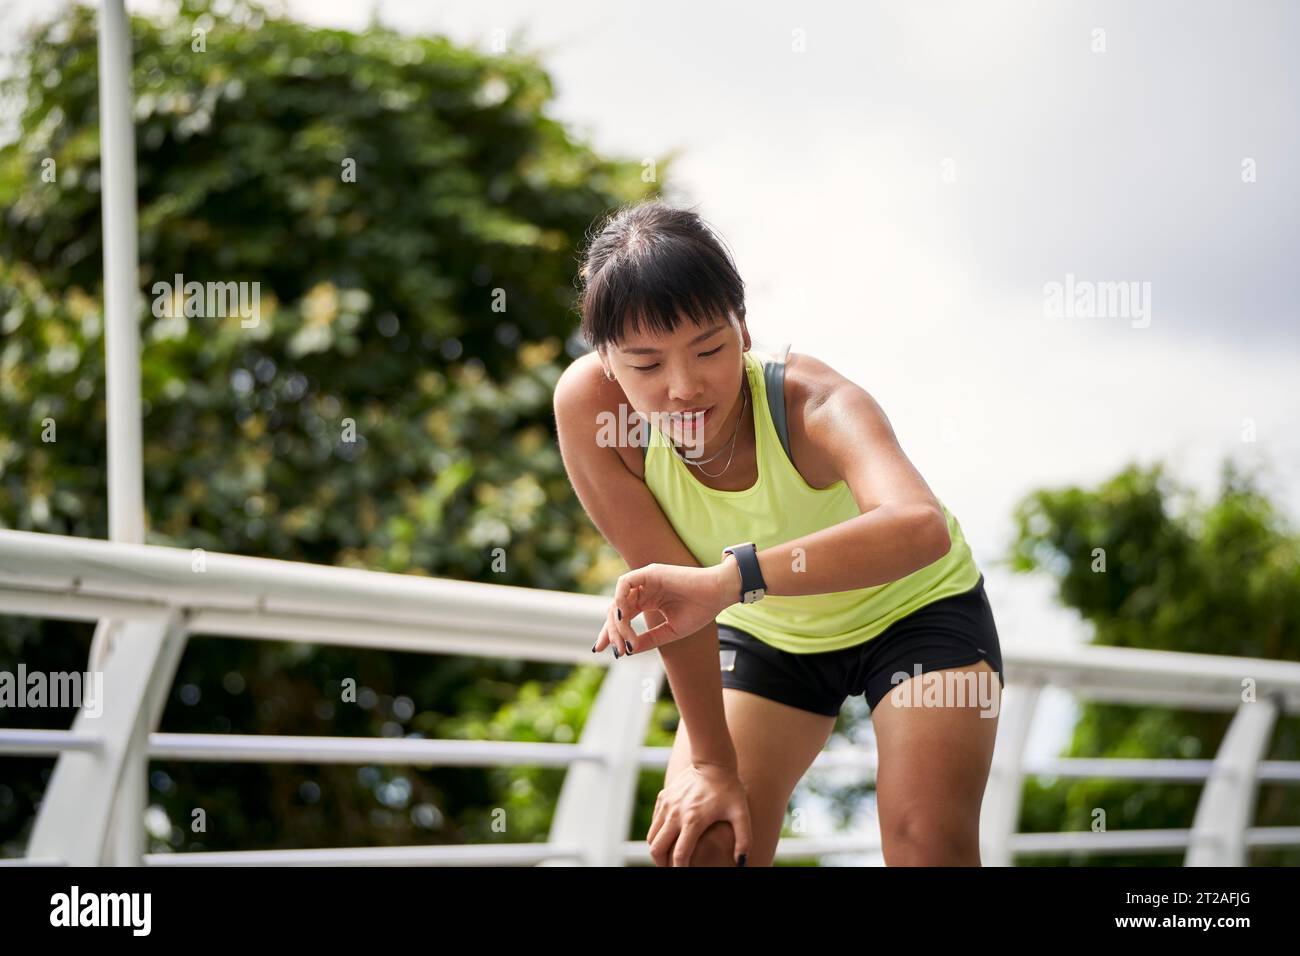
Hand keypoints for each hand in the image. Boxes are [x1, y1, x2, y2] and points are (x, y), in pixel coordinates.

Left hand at [595, 559, 736, 656]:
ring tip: (623, 641)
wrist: (718, 595)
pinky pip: (625, 583)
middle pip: (616, 610)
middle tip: (613, 650)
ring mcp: (646, 580)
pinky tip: (623, 618)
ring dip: (617, 622)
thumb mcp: (670, 631)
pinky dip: (620, 600)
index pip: (622, 616)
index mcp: (648, 601)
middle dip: (611, 631)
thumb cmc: (700, 611)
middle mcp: (644, 590)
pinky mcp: (650, 572)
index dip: (610, 632)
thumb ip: (649, 639)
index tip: (601, 650)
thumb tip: (627, 651)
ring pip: (618, 600)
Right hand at [647, 762, 751, 866]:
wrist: (713, 761)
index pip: (680, 854)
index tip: (683, 874)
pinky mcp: (663, 797)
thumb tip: (742, 862)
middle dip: (662, 864)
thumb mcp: (741, 813)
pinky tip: (668, 837)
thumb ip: (744, 839)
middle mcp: (676, 813)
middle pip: (657, 848)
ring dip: (657, 850)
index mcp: (693, 820)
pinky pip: (654, 822)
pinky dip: (657, 834)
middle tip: (671, 869)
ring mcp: (667, 805)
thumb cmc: (729, 789)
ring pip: (652, 836)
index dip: (680, 870)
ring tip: (667, 858)